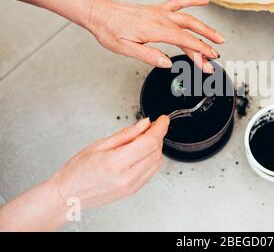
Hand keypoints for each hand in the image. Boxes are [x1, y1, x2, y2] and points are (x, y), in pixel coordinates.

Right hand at [50, 116, 168, 209]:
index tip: (162, 120)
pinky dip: (152, 159)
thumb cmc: (78, 171)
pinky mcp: (134, 190)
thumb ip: (126, 134)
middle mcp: (127, 177)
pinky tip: (143, 152)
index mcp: (116, 163)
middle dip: (157, 136)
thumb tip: (145, 124)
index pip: (149, 142)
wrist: (70, 195)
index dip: (160, 128)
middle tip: (151, 126)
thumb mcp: (100, 145)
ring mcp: (132, 185)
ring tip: (144, 139)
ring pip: (157, 162)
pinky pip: (152, 171)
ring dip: (156, 147)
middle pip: (156, 151)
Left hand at [86, 0, 223, 72]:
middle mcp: (160, 18)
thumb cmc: (109, 31)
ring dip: (205, 28)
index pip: (184, 40)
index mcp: (154, 29)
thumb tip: (167, 63)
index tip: (210, 59)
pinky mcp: (157, 9)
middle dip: (206, 42)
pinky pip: (179, 3)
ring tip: (218, 37)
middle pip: (190, 30)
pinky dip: (193, 1)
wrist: (99, 12)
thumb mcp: (124, 48)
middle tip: (217, 54)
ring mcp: (160, 12)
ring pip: (189, 19)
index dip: (200, 50)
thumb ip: (148, 56)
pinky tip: (205, 0)